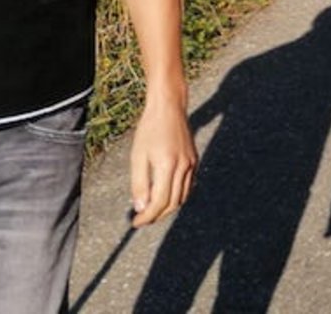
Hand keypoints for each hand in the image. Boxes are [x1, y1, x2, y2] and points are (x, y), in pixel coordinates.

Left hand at [129, 96, 196, 227]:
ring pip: (182, 197)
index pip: (159, 202)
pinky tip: (165, 194)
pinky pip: (188, 186)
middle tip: (142, 219)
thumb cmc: (149, 129)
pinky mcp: (195, 160)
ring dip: (167, 208)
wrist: (169, 108)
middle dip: (157, 215)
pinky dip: (177, 196)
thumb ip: (139, 183)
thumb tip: (140, 208)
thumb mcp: (137, 156)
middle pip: (172, 203)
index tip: (136, 222)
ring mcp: (192, 164)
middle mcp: (183, 166)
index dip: (147, 217)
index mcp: (167, 165)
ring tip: (152, 208)